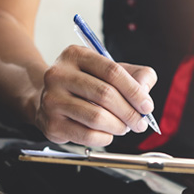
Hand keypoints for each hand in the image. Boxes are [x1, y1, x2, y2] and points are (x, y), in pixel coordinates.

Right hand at [34, 45, 156, 146]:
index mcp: (75, 55)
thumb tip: (145, 90)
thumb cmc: (83, 85)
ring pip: (96, 117)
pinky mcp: (51, 123)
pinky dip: (104, 138)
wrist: (46, 100)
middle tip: (140, 122)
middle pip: (104, 94)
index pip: (112, 71)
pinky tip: (107, 134)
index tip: (147, 106)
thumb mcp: (107, 71)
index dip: (134, 91)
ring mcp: (52, 100)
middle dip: (129, 112)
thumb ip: (134, 75)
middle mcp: (58, 74)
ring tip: (123, 127)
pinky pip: (87, 136)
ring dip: (118, 126)